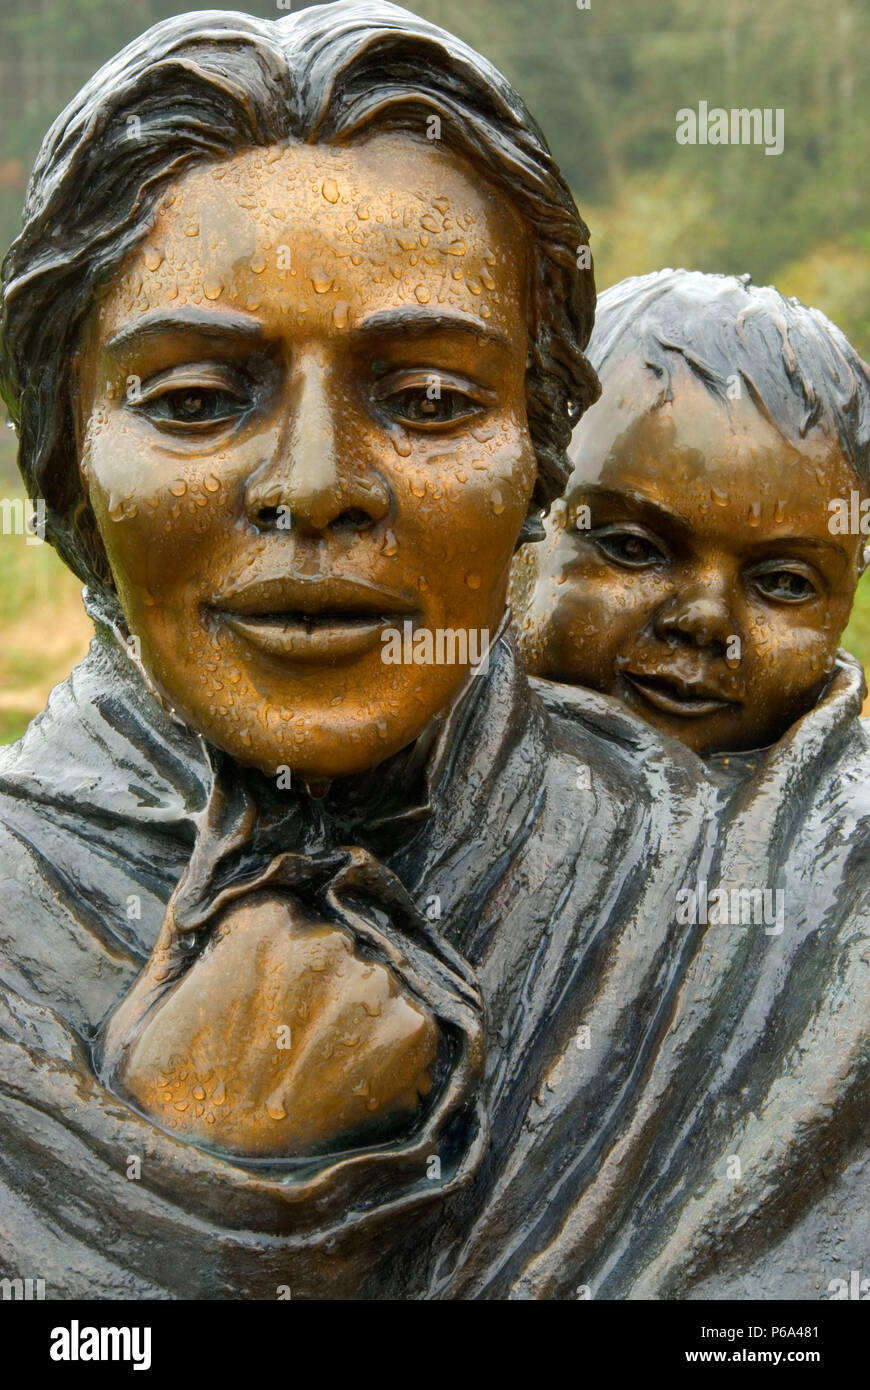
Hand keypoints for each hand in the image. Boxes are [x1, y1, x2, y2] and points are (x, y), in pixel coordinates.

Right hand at [107, 894, 439, 1157]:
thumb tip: (207, 884)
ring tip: (320, 1075)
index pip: (299, 919)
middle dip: (327, 991)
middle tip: (292, 1048)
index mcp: (264, 917)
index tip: (266, 1007)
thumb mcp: (153, 998)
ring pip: (382, 987)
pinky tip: (351, 1090)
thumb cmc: (166, 1090)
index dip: (285, 966)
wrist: (209, 1180)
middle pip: (345, 950)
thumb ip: (185, 936)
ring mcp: (370, 984)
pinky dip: (393, 1058)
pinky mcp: (409, 1030)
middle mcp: (323, 940)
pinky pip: (414, 1028)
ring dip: (362, 1023)